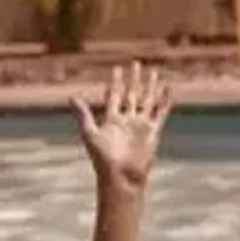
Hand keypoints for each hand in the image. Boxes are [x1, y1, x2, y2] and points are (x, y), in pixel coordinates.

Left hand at [72, 62, 171, 192]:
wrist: (121, 177)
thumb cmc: (103, 159)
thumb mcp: (90, 133)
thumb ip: (83, 115)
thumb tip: (72, 97)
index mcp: (111, 121)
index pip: (114, 96)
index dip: (115, 83)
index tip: (117, 69)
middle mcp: (126, 121)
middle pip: (131, 95)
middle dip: (133, 80)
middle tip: (136, 63)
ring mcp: (140, 126)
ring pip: (147, 101)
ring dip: (150, 87)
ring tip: (154, 72)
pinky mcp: (152, 132)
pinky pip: (160, 113)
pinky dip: (165, 101)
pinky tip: (168, 88)